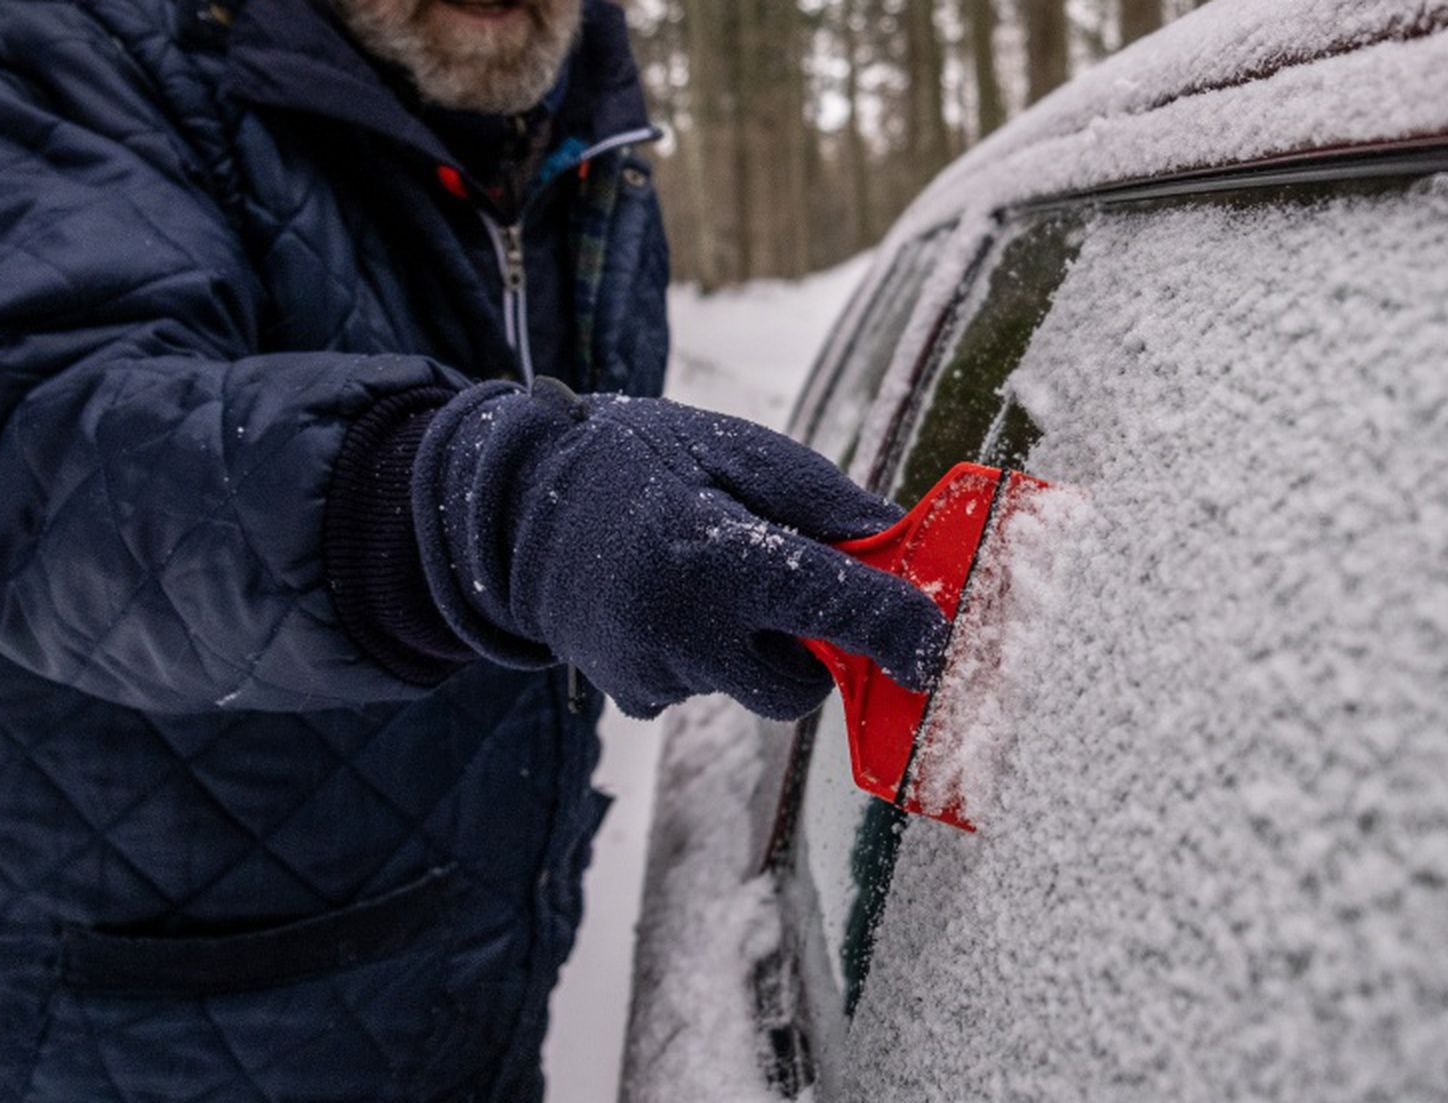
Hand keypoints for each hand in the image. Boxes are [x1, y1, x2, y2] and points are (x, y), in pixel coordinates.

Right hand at [414, 379, 949, 718]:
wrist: (513, 509)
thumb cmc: (638, 462)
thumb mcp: (734, 449)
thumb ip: (825, 502)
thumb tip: (904, 545)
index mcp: (715, 557)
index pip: (835, 608)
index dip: (899, 628)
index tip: (935, 644)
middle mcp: (683, 632)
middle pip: (802, 681)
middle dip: (819, 645)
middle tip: (795, 583)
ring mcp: (655, 675)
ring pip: (754, 683)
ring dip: (760, 643)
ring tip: (708, 574)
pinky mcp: (638, 698)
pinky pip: (711, 687)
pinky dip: (714, 653)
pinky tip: (674, 602)